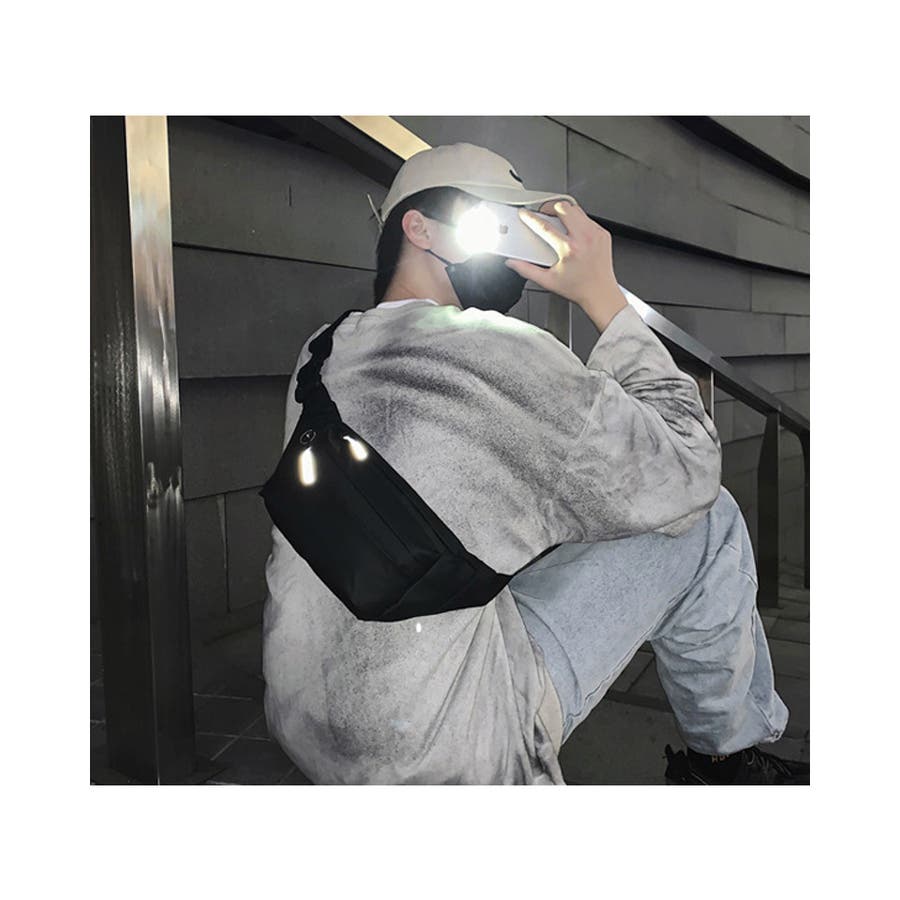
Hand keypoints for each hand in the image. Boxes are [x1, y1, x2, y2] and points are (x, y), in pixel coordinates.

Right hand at [505, 200, 626, 331]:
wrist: (600, 293)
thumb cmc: (578, 288)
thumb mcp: (548, 281)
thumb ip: (527, 270)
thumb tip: (513, 263)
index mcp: (568, 249)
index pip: (545, 227)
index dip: (531, 218)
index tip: (525, 214)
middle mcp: (584, 238)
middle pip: (563, 208)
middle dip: (550, 207)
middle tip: (543, 214)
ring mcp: (595, 234)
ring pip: (576, 209)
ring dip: (564, 212)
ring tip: (557, 220)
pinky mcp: (603, 233)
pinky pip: (587, 218)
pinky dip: (577, 220)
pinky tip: (572, 230)